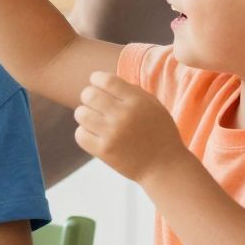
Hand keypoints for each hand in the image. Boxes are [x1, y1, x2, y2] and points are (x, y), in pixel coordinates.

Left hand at [73, 73, 187, 187]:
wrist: (164, 166)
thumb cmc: (159, 133)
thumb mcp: (153, 106)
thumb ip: (131, 91)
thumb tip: (104, 81)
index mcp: (137, 102)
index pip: (106, 80)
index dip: (96, 78)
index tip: (96, 82)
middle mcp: (123, 115)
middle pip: (89, 95)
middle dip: (88, 96)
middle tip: (94, 102)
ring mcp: (112, 134)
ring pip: (81, 114)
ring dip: (84, 114)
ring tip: (93, 119)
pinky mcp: (104, 151)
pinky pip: (80, 134)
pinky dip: (84, 132)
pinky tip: (94, 133)